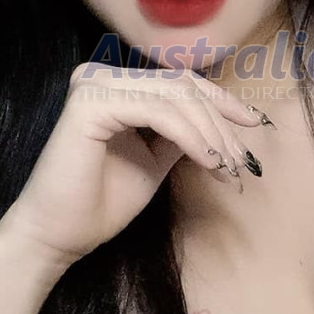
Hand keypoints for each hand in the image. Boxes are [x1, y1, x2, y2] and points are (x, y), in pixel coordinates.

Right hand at [0, 64, 266, 284]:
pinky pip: (157, 111)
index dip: (223, 102)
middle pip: (184, 86)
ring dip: (211, 132)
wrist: (57, 237)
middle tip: (244, 159)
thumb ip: (182, 135)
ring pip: (176, 96)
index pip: (181, 83)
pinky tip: (208, 160)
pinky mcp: (89, 102)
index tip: (255, 126)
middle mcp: (101, 76)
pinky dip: (190, 135)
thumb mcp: (155, 161)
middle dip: (222, 122)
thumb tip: (227, 125)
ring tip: (228, 166)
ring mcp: (93, 84)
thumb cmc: (100, 204)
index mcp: (115, 86)